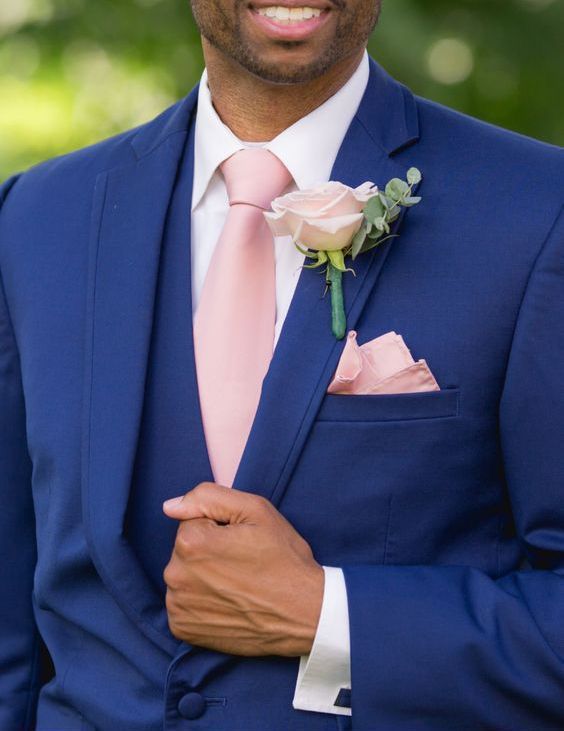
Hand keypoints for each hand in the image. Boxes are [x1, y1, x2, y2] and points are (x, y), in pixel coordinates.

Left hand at [162, 483, 323, 656]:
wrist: (305, 613)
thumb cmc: (283, 558)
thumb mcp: (256, 510)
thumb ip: (208, 497)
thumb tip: (169, 507)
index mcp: (190, 541)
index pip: (193, 521)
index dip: (220, 528)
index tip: (242, 542)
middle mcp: (176, 575)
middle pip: (186, 549)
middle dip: (209, 551)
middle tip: (243, 564)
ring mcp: (178, 606)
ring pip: (184, 576)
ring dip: (204, 577)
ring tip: (238, 585)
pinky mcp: (183, 630)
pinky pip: (183, 604)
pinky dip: (201, 603)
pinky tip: (228, 604)